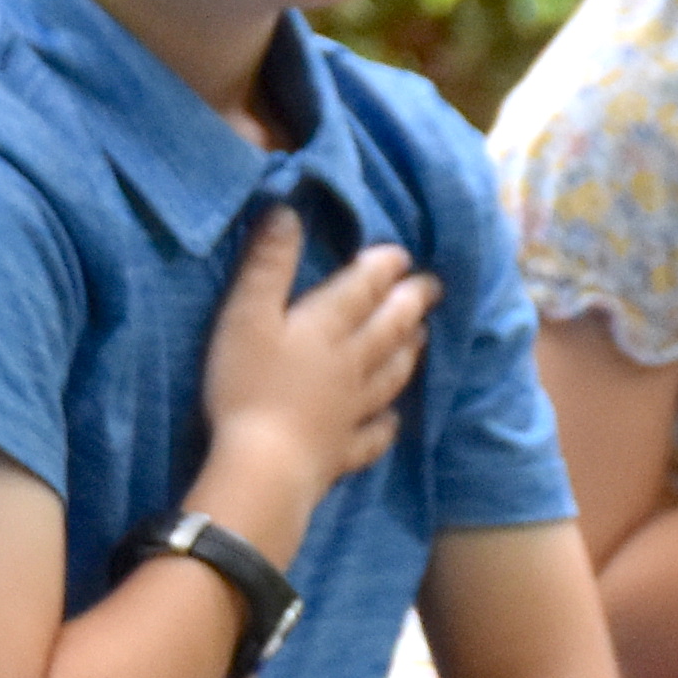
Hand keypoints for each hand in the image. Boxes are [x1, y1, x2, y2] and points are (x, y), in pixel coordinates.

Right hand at [195, 209, 430, 500]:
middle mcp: (350, 364)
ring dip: (407, 353)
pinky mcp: (342, 451)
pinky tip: (392, 421)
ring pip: (389, 376)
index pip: (363, 289)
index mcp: (326, 327)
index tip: (401, 254)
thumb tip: (287, 211)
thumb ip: (267, 264)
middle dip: (410, 304)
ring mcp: (351, 411)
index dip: (383, 268)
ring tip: (421, 338)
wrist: (264, 467)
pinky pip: (372, 435)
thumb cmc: (247, 386)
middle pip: (388, 329)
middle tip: (432, 287)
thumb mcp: (246, 315)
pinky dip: (386, 425)